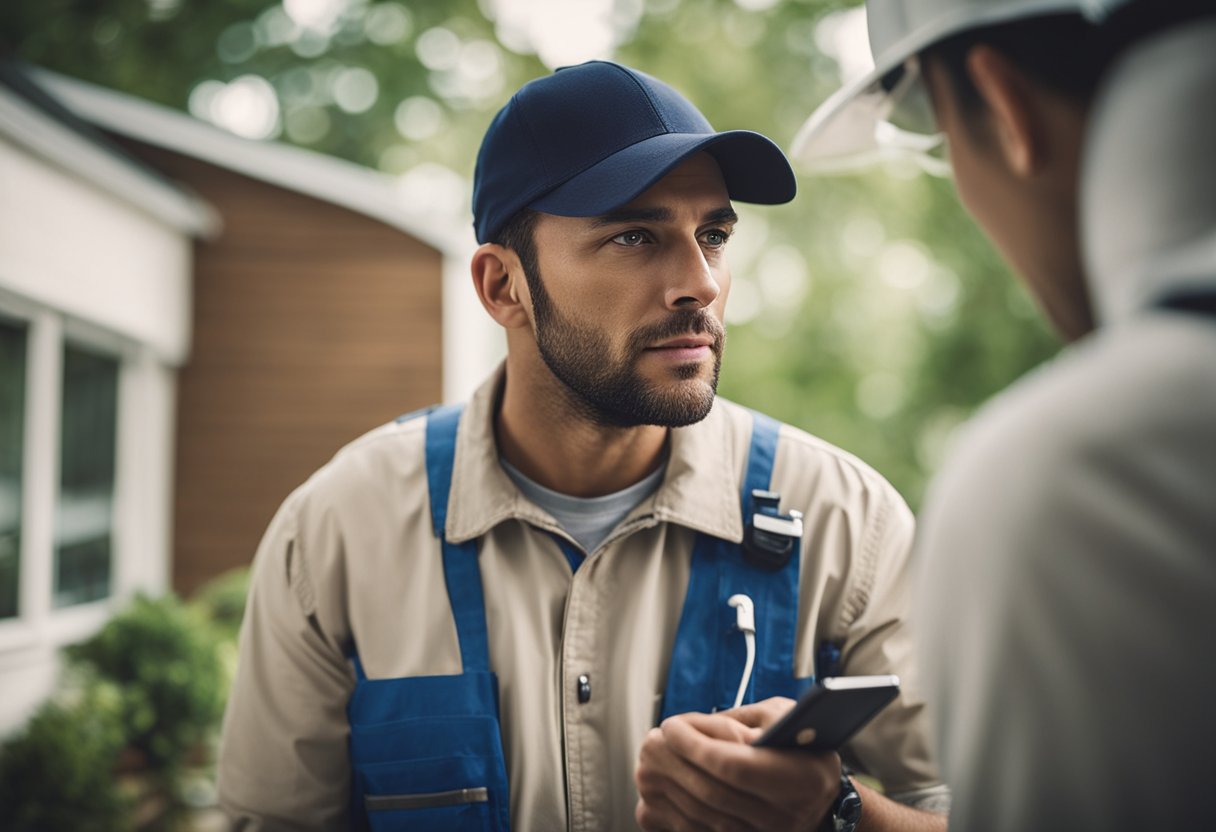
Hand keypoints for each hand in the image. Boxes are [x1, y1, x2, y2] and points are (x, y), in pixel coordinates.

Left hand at [635, 697, 841, 831]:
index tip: (671, 725)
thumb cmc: (800, 751)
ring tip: (651, 757)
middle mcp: (783, 817)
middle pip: (710, 792)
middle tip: (653, 738)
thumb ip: (740, 720)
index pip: (734, 766)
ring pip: (699, 817)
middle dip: (672, 761)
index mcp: (801, 779)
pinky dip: (668, 814)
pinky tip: (659, 790)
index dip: (694, 745)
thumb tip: (691, 726)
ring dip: (665, 784)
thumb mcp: (784, 718)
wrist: (819, 802)